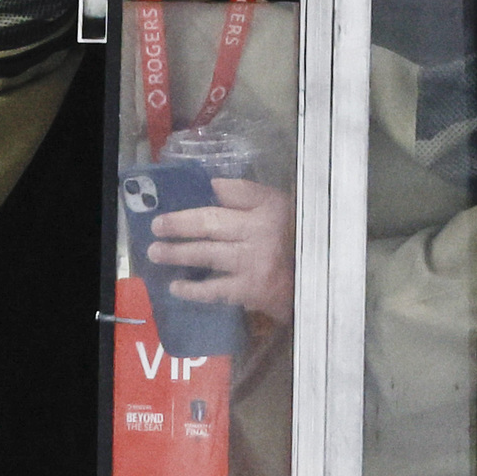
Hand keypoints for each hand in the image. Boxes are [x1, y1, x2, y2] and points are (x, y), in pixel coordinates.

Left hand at [146, 178, 294, 324]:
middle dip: (179, 224)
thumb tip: (213, 186)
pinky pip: (214, 289)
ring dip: (177, 253)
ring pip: (207, 253)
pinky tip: (176, 287)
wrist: (321, 284)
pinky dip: (192, 289)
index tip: (190, 190)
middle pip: (211, 222)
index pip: (238, 191)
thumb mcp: (284, 212)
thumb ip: (251, 197)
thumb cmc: (297, 245)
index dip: (215, 189)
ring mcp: (255, 260)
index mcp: (272, 206)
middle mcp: (262, 230)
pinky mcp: (252, 289)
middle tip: (157, 226)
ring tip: (156, 252)